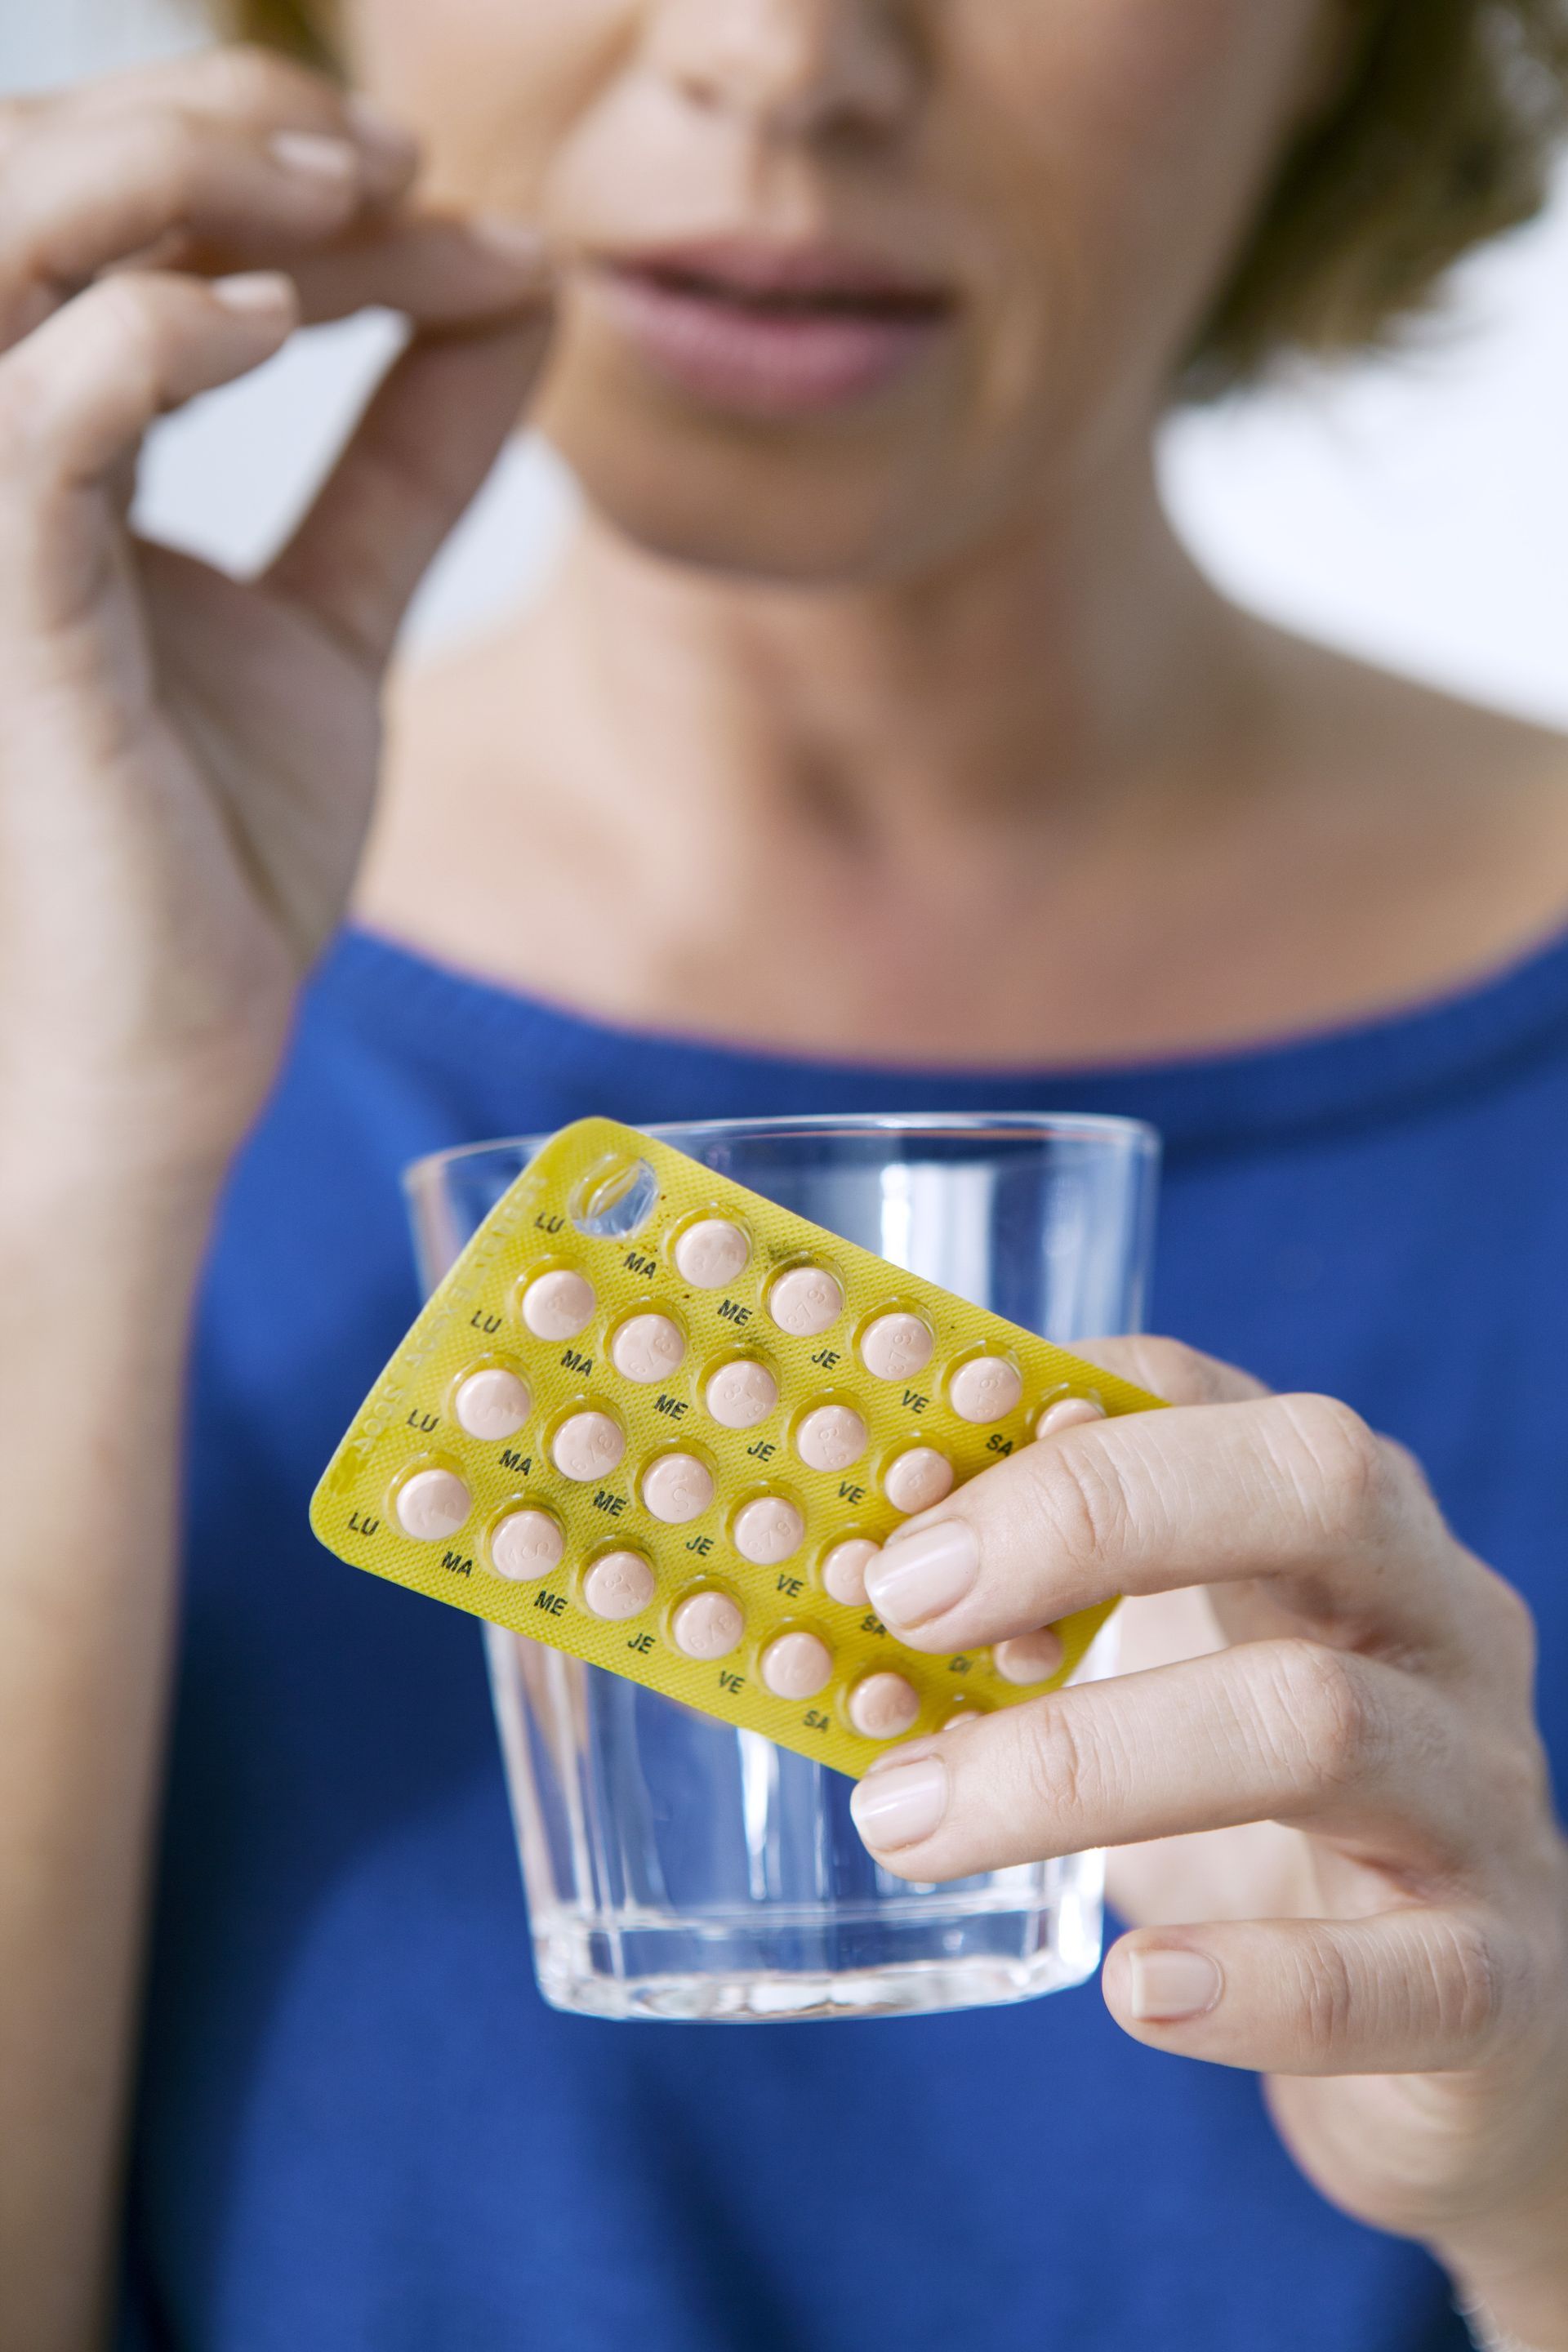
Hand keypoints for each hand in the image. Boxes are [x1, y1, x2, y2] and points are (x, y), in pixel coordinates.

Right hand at [0, 48, 551, 1177]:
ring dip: (172, 176)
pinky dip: (144, 338)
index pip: (120, 240)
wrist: (171, 1052)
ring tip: (350, 194)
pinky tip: (273, 329)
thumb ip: (406, 460)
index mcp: (41, 460)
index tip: (447, 205)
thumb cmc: (217, 861)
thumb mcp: (337, 621)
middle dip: (211, 127)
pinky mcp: (5, 628)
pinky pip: (31, 428)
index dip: (266, 176)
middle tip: (390, 158)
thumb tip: (520, 288)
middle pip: (29, 189)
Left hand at [851, 1337, 1567, 2343]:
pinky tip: (1136, 1994)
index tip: (881, 1484)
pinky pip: (1409, 1974)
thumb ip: (1026, 1618)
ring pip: (1319, 1723)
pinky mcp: (1502, 1976)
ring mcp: (1476, 1788)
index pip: (1198, 1389)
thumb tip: (823, 1576)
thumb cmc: (1258, 1810)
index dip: (1034, 1417)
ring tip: (908, 1822)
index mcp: (1329, 1519)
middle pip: (1311, 1483)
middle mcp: (1429, 1616)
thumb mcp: (1158, 1669)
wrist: (1458, 2032)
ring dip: (1082, 1766)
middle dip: (1089, 1520)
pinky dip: (1265, 1983)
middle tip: (900, 1602)